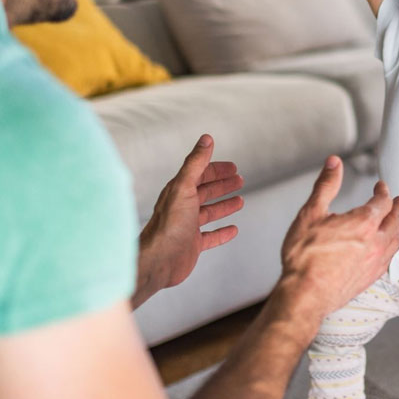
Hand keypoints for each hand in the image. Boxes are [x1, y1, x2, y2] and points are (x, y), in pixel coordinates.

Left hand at [133, 134, 244, 306]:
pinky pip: (211, 236)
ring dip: (224, 206)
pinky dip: (222, 232)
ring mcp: (187, 226)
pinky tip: (233, 230)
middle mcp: (182, 207)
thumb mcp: (184, 187)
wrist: (159, 260)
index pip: (200, 175)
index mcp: (179, 191)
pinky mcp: (192, 245)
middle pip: (205, 192)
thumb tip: (206, 138)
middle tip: (240, 180)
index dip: (217, 169)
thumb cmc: (169, 224)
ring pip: (209, 212)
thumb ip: (196, 163)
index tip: (233, 167)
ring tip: (240, 201)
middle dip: (222, 185)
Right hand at [280, 156, 398, 320]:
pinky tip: (389, 249)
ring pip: (396, 240)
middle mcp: (376, 242)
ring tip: (397, 221)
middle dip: (398, 208)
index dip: (383, 191)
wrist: (305, 295)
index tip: (381, 186)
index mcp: (364, 223)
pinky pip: (391, 258)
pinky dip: (394, 247)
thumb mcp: (311, 213)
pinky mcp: (371, 278)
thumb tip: (334, 163)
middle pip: (396, 220)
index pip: (382, 201)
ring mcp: (376, 262)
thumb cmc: (304, 257)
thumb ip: (326, 185)